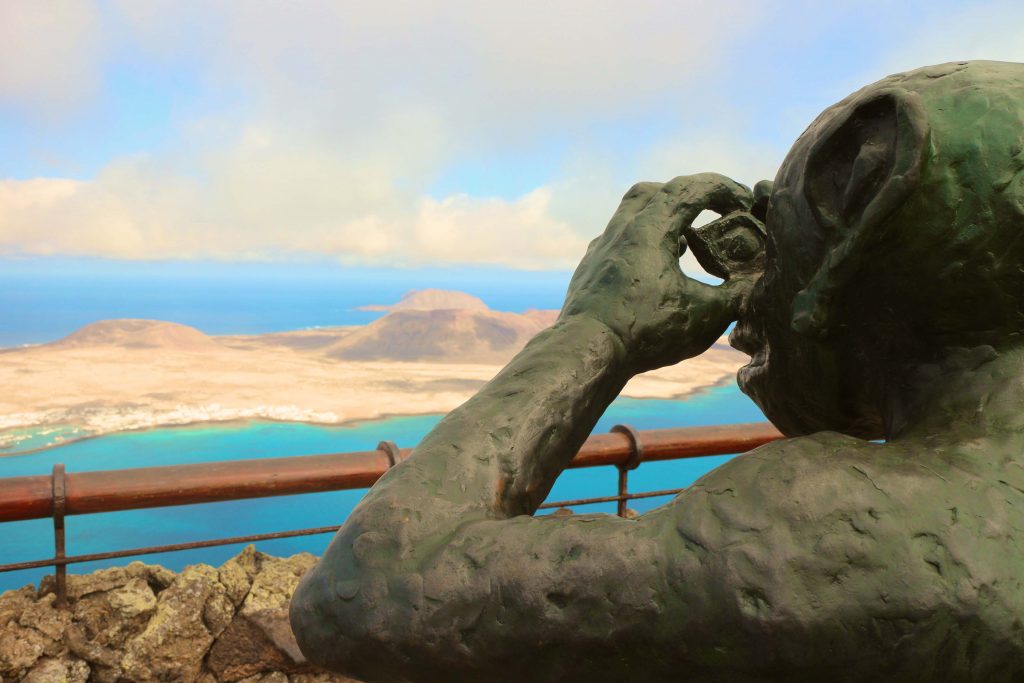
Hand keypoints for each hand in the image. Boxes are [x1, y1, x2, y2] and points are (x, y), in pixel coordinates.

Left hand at [559, 173, 757, 373]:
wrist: (587, 353)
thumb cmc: (646, 332)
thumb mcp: (706, 316)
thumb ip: (737, 295)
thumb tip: (757, 283)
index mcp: (648, 229)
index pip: (688, 189)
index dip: (721, 188)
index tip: (743, 200)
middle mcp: (620, 231)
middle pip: (653, 192)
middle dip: (687, 196)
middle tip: (711, 212)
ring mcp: (601, 250)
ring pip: (631, 217)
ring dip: (662, 221)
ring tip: (688, 244)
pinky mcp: (590, 271)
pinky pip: (619, 244)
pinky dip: (643, 246)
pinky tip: (656, 271)